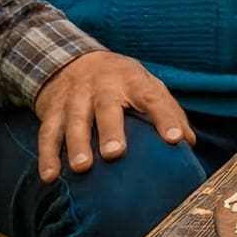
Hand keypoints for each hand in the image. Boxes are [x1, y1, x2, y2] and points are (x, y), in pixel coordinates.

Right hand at [33, 51, 194, 181]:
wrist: (73, 60)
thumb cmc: (121, 81)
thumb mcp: (147, 86)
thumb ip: (168, 111)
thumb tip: (189, 143)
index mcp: (133, 81)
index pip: (154, 98)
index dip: (166, 118)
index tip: (175, 139)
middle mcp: (103, 87)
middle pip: (107, 107)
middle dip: (111, 130)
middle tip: (115, 153)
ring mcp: (75, 97)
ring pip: (74, 120)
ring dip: (76, 144)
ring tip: (82, 167)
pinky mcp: (53, 110)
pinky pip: (48, 133)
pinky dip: (47, 155)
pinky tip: (50, 177)